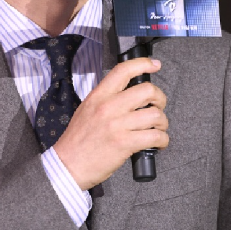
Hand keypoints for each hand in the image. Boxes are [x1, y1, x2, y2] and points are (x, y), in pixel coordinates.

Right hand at [54, 56, 168, 190]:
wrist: (67, 165)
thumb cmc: (77, 141)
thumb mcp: (86, 110)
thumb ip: (106, 100)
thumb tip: (130, 96)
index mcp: (98, 96)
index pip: (123, 71)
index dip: (143, 64)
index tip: (155, 65)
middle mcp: (108, 107)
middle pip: (147, 91)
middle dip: (160, 99)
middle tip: (157, 107)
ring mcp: (117, 125)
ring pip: (155, 115)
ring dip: (162, 123)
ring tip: (158, 129)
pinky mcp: (125, 143)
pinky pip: (155, 136)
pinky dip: (162, 140)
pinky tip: (158, 143)